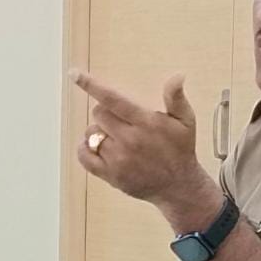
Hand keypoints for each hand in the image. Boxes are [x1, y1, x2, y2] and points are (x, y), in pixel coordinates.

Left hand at [72, 70, 212, 208]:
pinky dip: (84, 149)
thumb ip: (176, 97)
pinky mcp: (111, 175)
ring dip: (99, 131)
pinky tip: (95, 146)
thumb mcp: (185, 120)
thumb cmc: (181, 149)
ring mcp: (118, 159)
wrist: (179, 186)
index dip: (91, 85)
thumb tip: (178, 75)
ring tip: (116, 137)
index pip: (112, 99)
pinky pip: (84, 157)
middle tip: (120, 120)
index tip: (74, 74)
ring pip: (91, 134)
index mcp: (146, 123)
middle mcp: (130, 140)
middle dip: (105, 112)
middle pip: (98, 114)